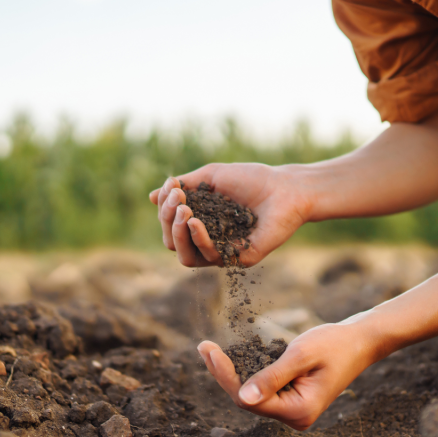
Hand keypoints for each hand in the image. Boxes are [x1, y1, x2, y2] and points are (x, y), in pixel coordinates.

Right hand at [149, 163, 311, 266]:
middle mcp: (209, 240)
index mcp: (201, 222)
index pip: (170, 225)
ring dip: (177, 233)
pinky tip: (195, 221)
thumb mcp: (211, 176)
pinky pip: (209, 258)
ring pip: (185, 257)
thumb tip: (151, 197)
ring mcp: (223, 252)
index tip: (173, 186)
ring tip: (183, 211)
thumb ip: (183, 186)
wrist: (285, 188)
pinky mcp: (239, 259)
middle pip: (172, 243)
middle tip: (178, 200)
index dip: (164, 208)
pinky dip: (198, 239)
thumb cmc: (251, 179)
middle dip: (167, 221)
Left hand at [196, 319, 378, 430]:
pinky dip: (246, 371)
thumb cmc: (335, 344)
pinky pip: (262, 388)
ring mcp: (292, 410)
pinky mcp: (290, 398)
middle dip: (224, 373)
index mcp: (299, 411)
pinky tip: (229, 356)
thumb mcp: (301, 355)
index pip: (249, 399)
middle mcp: (294, 417)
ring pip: (251, 394)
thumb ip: (272, 376)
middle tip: (203, 346)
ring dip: (231, 372)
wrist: (360, 341)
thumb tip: (242, 397)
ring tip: (209, 349)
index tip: (208, 350)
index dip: (225, 376)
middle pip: (247, 399)